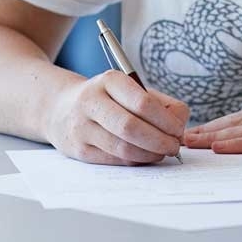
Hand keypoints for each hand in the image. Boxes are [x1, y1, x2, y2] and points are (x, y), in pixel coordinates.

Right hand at [46, 71, 189, 164]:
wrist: (61, 109)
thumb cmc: (106, 99)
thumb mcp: (127, 88)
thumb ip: (158, 101)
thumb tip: (180, 121)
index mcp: (108, 80)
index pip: (142, 102)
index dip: (165, 120)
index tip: (178, 129)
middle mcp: (92, 101)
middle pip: (131, 127)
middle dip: (159, 140)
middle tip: (174, 146)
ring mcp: (82, 127)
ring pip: (123, 148)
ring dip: (149, 154)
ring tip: (162, 153)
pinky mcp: (79, 149)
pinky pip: (114, 160)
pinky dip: (135, 161)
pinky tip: (145, 157)